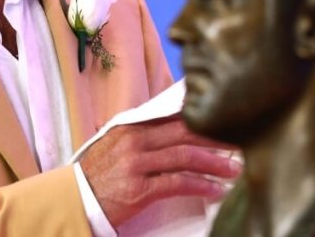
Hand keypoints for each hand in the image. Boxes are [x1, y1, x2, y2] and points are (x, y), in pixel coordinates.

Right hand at [79, 114, 241, 226]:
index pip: (172, 116)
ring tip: (234, 168)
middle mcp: (135, 140)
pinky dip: (200, 185)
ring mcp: (137, 164)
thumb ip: (142, 134)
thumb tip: (173, 127)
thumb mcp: (116, 144)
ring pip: (184, 156)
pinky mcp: (139, 189)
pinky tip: (216, 190)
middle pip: (184, 131)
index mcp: (131, 126)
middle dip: (215, 135)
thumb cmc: (98, 173)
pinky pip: (177, 183)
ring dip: (214, 162)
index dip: (200, 117)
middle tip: (240, 138)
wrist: (74, 199)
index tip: (224, 119)